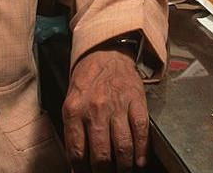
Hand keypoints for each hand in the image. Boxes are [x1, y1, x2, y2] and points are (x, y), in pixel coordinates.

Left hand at [63, 45, 148, 171]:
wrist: (106, 52)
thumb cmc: (87, 81)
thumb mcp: (71, 103)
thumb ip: (73, 132)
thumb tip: (77, 165)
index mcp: (74, 110)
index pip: (77, 152)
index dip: (82, 171)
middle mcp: (95, 109)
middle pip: (101, 154)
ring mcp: (117, 105)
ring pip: (122, 146)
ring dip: (124, 166)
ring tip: (124, 172)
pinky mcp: (136, 101)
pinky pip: (140, 131)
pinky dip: (141, 151)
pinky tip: (139, 162)